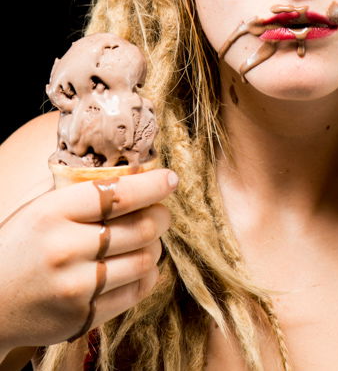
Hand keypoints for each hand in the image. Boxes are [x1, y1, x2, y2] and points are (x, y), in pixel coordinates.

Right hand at [0, 168, 177, 350]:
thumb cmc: (18, 246)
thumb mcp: (38, 208)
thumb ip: (77, 190)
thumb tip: (129, 170)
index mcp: (53, 212)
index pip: (117, 193)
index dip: (152, 185)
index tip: (171, 179)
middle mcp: (66, 248)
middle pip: (140, 227)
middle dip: (161, 216)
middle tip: (161, 213)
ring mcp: (76, 286)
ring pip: (144, 260)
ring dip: (155, 247)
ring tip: (149, 240)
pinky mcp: (83, 317)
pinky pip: (135, 292)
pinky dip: (148, 275)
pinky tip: (140, 266)